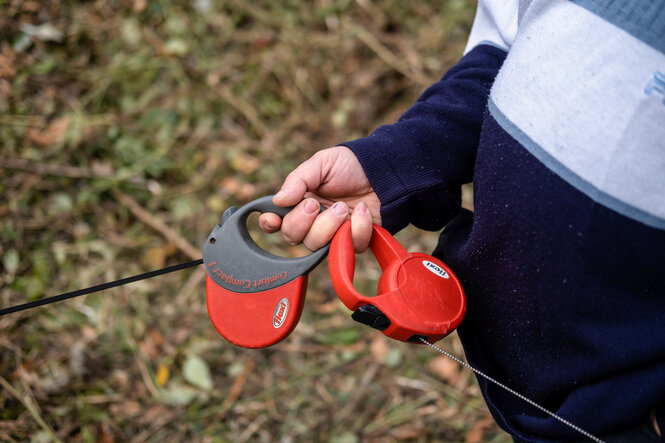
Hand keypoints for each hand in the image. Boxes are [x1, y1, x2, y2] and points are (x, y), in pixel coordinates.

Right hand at [259, 146, 380, 252]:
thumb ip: (298, 180)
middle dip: (302, 221)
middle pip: (292, 237)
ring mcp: (332, 233)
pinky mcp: (353, 241)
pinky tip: (362, 211)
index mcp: (299, 202)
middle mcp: (312, 221)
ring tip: (343, 206)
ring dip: (328, 225)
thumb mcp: (321, 163)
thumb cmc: (350, 165)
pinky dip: (357, 227)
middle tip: (317, 204)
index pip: (275, 222)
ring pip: (316, 245)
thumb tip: (278, 200)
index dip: (270, 224)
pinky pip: (347, 246)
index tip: (274, 218)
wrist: (383, 171)